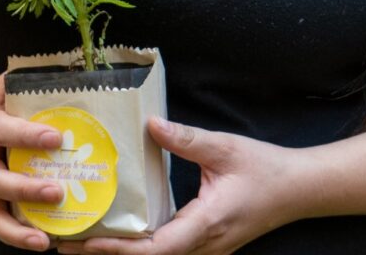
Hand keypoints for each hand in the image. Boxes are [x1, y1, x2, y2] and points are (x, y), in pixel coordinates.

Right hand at [0, 74, 65, 250]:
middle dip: (24, 189)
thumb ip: (33, 77)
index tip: (56, 139)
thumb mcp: (8, 83)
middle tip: (58, 192)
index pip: (1, 130)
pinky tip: (41, 242)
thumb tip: (76, 67)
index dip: (26, 136)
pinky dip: (15, 236)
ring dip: (15, 228)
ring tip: (44, 240)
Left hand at [57, 117, 297, 254]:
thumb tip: (150, 123)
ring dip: (123, 252)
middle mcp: (204, 246)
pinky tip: (122, 230)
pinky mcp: (207, 243)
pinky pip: (169, 249)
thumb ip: (186, 139)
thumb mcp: (225, 147)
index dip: (118, 249)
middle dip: (108, 254)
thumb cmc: (265, 168)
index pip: (155, 248)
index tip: (86, 242)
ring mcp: (206, 249)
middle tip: (67, 242)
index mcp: (206, 225)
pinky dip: (142, 244)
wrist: (299, 189)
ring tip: (85, 237)